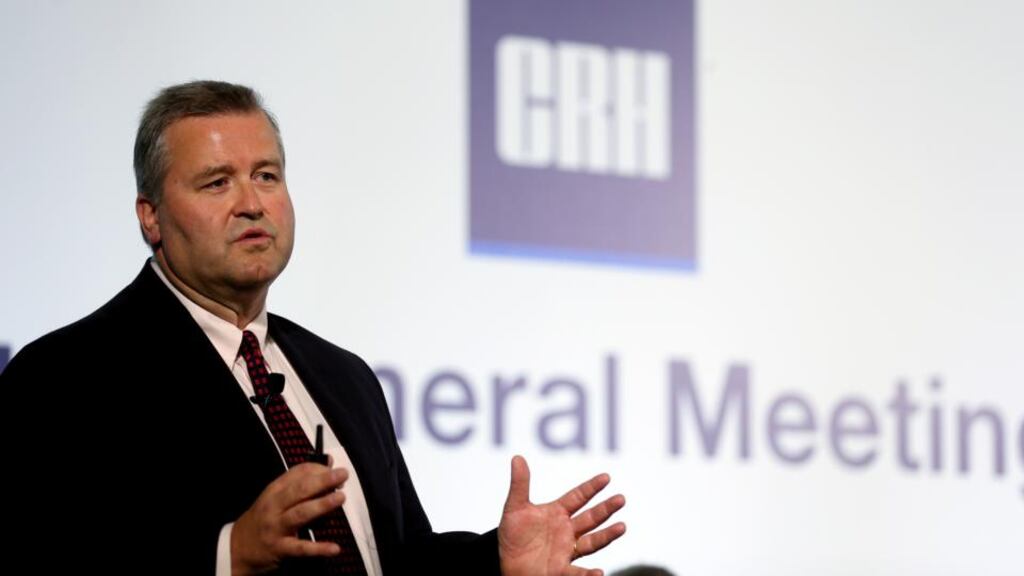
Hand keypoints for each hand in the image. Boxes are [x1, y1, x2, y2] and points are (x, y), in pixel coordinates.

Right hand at [231, 461, 347, 575]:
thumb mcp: (276, 496)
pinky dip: (318, 548)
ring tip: (340, 498)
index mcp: (274, 490)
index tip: (335, 469)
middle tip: (342, 475)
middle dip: (322, 481)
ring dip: (321, 505)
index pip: (297, 473)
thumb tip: (329, 463)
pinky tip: (334, 548)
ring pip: (300, 514)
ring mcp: (276, 528)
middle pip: (299, 490)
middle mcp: (274, 507)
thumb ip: (302, 481)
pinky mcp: (280, 549)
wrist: (237, 547)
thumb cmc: (263, 517)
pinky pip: (301, 548)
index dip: (318, 469)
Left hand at [498, 455, 625, 575]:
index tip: (606, 477)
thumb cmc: (513, 536)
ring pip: (592, 542)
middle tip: (621, 498)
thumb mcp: (514, 509)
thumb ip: (519, 484)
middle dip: (606, 509)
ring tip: (622, 527)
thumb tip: (517, 457)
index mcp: (557, 513)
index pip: (578, 497)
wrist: (508, 563)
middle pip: (591, 518)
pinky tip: (599, 572)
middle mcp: (567, 530)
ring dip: (606, 535)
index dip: (592, 487)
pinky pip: (578, 573)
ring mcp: (567, 550)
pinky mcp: (561, 570)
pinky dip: (588, 574)